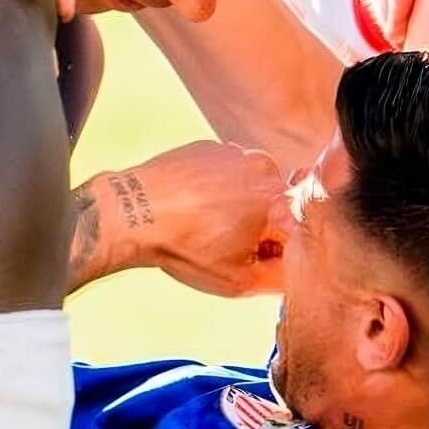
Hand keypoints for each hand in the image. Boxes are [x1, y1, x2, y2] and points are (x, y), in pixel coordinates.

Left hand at [125, 141, 286, 296]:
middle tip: (227, 244)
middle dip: (259, 225)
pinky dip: (214, 188)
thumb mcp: (238, 280)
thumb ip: (280, 279)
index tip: (253, 259)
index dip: (275, 250)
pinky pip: (223, 171)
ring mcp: (233, 153)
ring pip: (249, 186)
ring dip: (238, 205)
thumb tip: (295, 272)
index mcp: (278, 199)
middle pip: (275, 204)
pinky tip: (192, 206)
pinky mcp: (208, 147)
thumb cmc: (185, 246)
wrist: (133, 213)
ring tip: (206, 224)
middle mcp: (262, 168)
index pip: (295, 230)